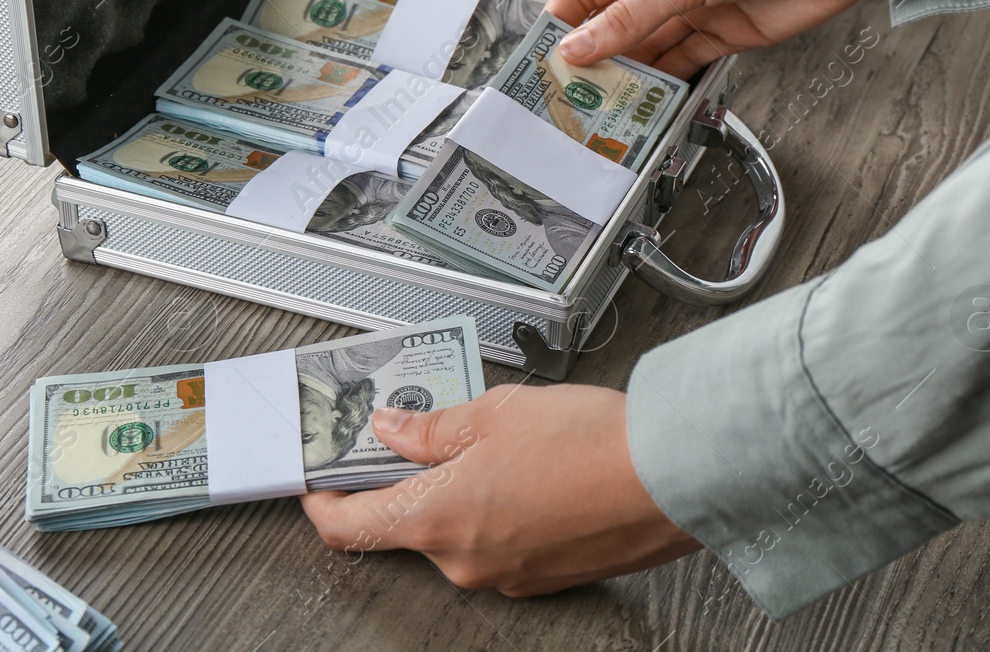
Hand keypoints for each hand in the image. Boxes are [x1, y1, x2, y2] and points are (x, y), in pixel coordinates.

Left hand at [300, 383, 698, 595]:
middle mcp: (467, 560)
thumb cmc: (591, 445)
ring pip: (458, 531)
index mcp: (440, 519)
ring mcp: (507, 574)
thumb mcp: (492, 412)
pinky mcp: (544, 575)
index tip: (318, 484)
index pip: (351, 528)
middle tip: (417, 432)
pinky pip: (500, 541)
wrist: (672, 475)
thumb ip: (430, 427)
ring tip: (493, 441)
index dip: (324, 504)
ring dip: (460, 490)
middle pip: (408, 525)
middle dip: (409, 479)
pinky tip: (527, 470)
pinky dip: (499, 508)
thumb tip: (393, 430)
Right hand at [547, 0, 863, 77]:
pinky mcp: (724, 36)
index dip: (562, 22)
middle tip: (570, 92)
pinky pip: (683, 66)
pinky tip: (648, 101)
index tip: (541, 56)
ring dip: (628, 77)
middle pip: (613, 26)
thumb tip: (581, 44)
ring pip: (646, 51)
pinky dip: (665, 85)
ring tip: (604, 105)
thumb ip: (632, 15)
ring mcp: (695, 10)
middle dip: (592, 58)